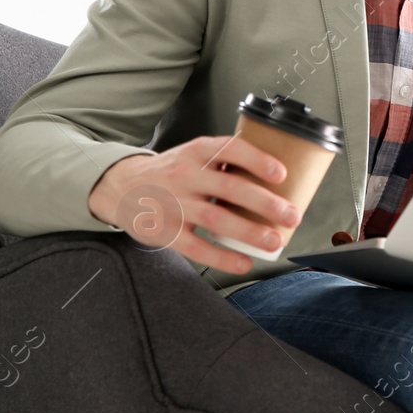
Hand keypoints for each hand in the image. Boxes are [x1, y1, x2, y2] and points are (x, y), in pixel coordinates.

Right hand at [86, 135, 299, 275]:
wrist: (120, 186)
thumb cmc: (173, 171)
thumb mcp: (195, 154)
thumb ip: (227, 161)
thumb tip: (278, 177)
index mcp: (197, 151)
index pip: (230, 149)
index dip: (257, 160)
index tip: (282, 174)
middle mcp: (185, 175)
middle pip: (230, 188)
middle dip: (265, 203)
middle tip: (292, 216)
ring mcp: (174, 204)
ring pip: (216, 219)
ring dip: (249, 232)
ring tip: (274, 241)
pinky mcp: (165, 231)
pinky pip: (196, 247)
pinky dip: (222, 258)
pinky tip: (244, 262)